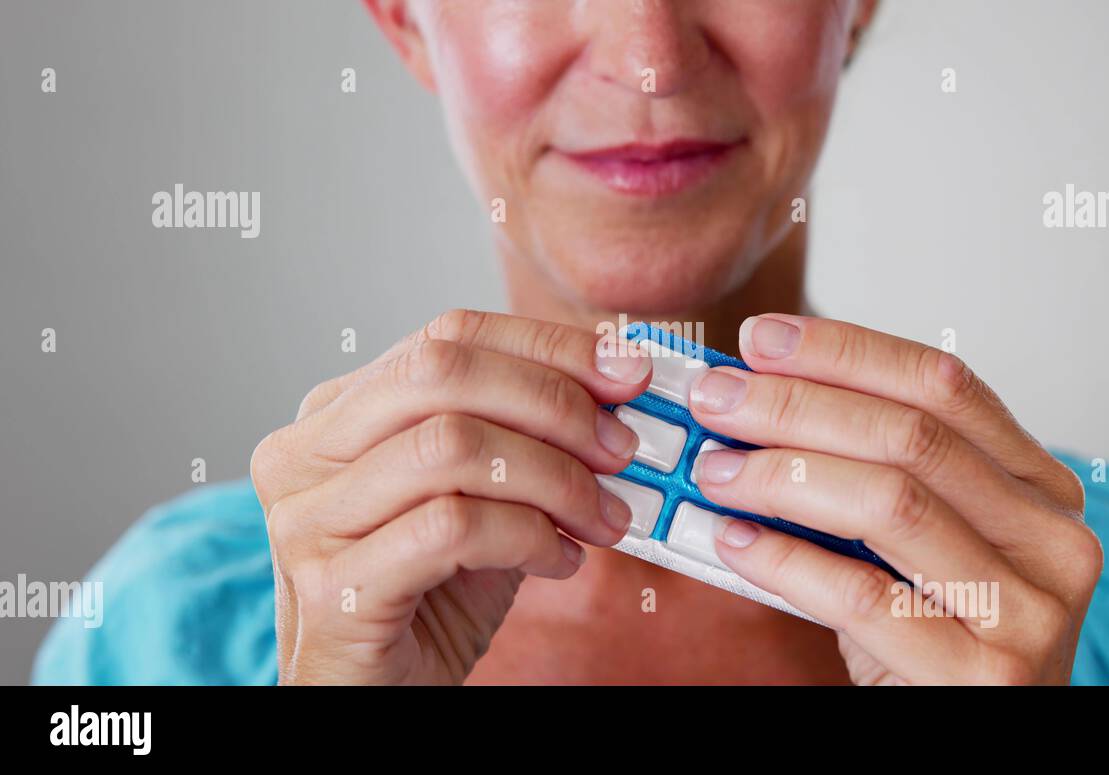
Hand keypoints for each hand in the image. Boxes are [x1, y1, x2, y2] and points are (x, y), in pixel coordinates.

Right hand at [250, 310, 647, 683]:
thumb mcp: (484, 496)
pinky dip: (528, 537)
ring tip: (602, 519)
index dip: (547, 346)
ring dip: (554, 478)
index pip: (448, 335)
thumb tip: (622, 385)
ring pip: (450, 446)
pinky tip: (559, 561)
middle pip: (443, 372)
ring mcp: (307, 519)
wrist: (376, 697)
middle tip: (622, 448)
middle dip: (555, 403)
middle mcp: (305, 453)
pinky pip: (451, 527)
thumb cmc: (431, 594)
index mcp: (338, 413)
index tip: (629, 372)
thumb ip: (527, 438)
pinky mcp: (332, 587)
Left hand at [690, 314, 1101, 684]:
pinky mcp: (984, 677)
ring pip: (891, 503)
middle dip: (796, 406)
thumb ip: (867, 477)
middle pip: (912, 436)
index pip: (944, 385)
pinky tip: (733, 543)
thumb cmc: (937, 641)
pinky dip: (785, 562)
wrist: (975, 744)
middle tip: (715, 400)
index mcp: (1041, 488)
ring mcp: (1028, 612)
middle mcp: (1052, 540)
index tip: (762, 338)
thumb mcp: (919, 546)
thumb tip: (753, 406)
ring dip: (782, 476)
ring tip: (714, 472)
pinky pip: (863, 597)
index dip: (846, 351)